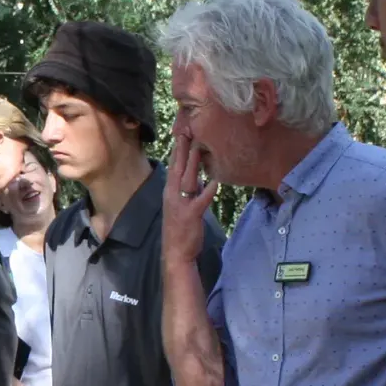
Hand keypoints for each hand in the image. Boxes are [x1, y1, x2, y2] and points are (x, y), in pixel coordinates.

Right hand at [160, 116, 219, 252]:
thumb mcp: (183, 207)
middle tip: (186, 131)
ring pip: (187, 180)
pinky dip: (208, 190)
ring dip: (192, 163)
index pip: (173, 167)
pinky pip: (201, 199)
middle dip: (182, 149)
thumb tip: (200, 179)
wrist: (176, 253)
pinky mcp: (191, 214)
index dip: (178, 151)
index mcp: (170, 192)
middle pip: (178, 168)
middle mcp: (173, 195)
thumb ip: (190, 192)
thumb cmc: (180, 230)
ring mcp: (181, 204)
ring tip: (198, 147)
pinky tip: (215, 181)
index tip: (182, 134)